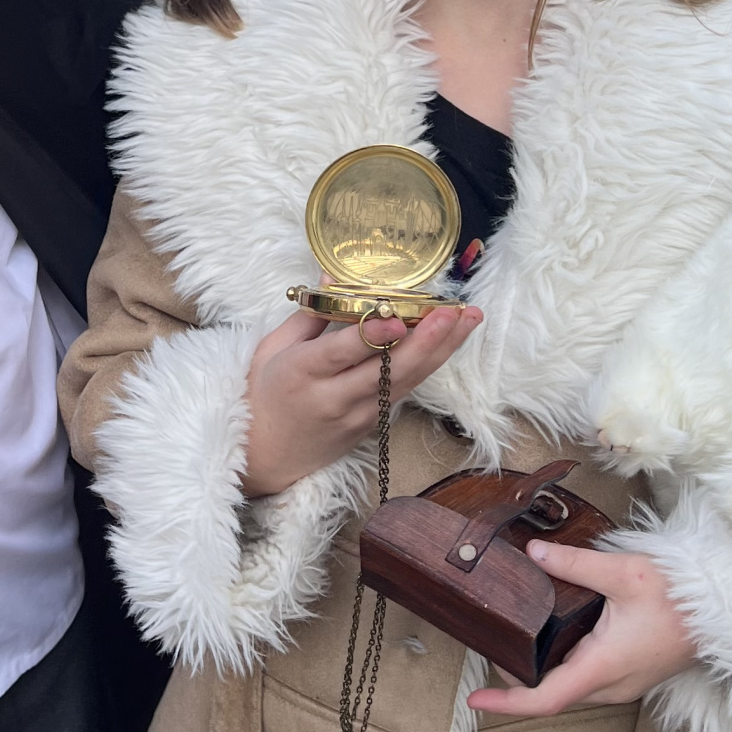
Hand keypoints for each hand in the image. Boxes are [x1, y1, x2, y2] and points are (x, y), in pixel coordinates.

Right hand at [241, 304, 480, 498]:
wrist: (263, 456)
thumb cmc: (263, 394)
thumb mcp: (272, 349)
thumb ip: (311, 314)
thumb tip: (334, 275)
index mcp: (302, 372)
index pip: (342, 353)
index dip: (372, 336)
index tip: (398, 318)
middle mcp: (333, 397)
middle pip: (387, 370)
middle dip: (425, 340)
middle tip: (454, 312)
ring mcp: (356, 415)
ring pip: (405, 382)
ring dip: (440, 351)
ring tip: (468, 320)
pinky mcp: (370, 426)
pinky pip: (402, 393)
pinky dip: (426, 367)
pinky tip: (447, 344)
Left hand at [468, 539, 697, 717]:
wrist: (728, 610)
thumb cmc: (681, 596)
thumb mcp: (623, 573)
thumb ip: (573, 565)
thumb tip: (532, 554)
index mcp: (604, 667)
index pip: (545, 699)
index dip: (506, 703)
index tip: (475, 701)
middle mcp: (613, 684)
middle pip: (554, 695)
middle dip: (518, 681)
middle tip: (490, 649)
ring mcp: (626, 683)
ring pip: (573, 688)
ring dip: (543, 674)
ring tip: (515, 644)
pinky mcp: (634, 675)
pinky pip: (590, 680)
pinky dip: (565, 666)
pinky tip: (556, 640)